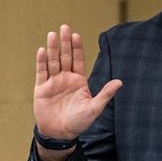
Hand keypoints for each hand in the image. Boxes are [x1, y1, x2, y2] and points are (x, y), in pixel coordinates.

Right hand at [34, 24, 122, 139]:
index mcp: (79, 81)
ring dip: (53, 48)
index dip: (77, 48)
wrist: (60, 133)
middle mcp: (66, 78)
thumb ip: (105, 94)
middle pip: (65, 57)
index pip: (78, 60)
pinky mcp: (41, 88)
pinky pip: (41, 72)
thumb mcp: (95, 107)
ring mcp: (53, 82)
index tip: (77, 35)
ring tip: (53, 34)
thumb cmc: (79, 122)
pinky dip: (41, 61)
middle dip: (65, 42)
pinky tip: (43, 50)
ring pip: (52, 61)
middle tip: (65, 27)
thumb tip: (120, 82)